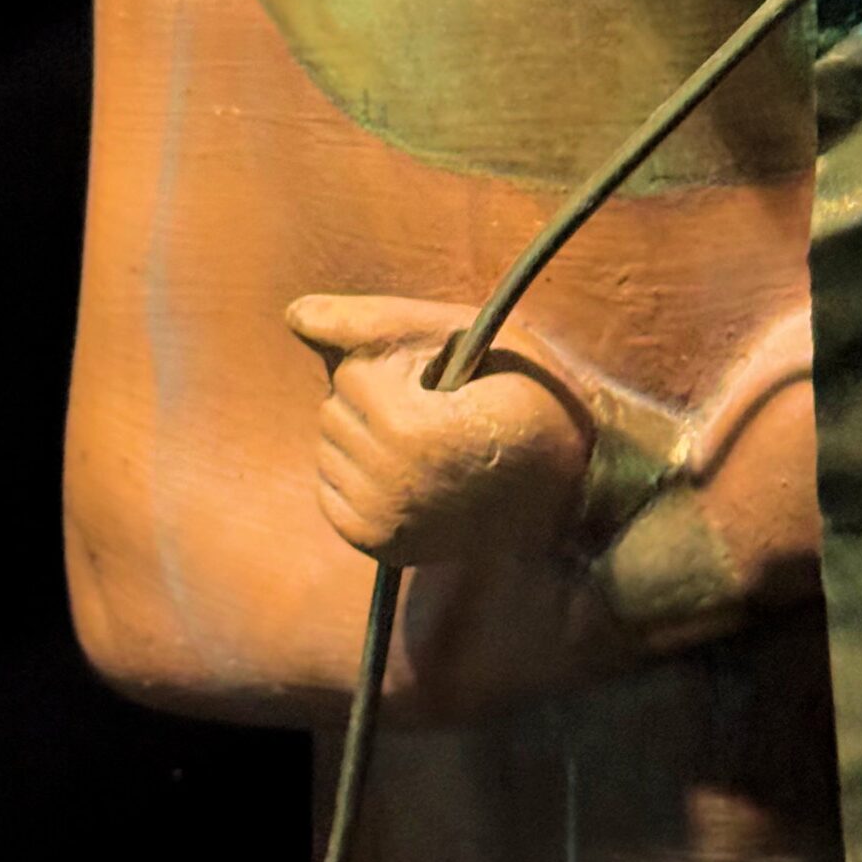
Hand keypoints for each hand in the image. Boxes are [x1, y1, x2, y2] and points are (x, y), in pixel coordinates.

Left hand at [285, 294, 591, 565]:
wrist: (568, 487)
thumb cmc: (521, 393)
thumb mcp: (462, 335)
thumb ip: (375, 322)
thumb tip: (293, 314)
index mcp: (415, 434)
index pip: (352, 372)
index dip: (398, 364)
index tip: (446, 384)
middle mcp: (393, 489)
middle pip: (334, 410)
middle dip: (377, 398)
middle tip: (438, 412)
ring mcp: (384, 525)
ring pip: (329, 447)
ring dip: (366, 434)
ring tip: (425, 442)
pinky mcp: (377, 547)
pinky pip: (329, 489)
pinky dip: (358, 472)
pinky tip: (408, 471)